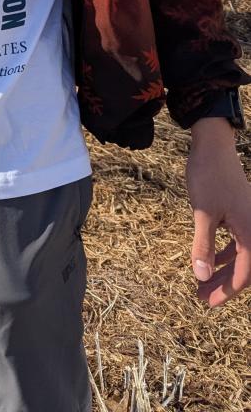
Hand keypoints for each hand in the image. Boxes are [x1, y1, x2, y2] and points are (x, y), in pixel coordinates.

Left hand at [186, 117, 250, 306]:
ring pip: (241, 255)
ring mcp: (250, 220)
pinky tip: (212, 260)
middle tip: (202, 297)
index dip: (226, 292)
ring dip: (223, 270)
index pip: (243, 275)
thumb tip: (202, 276)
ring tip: (203, 283)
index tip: (208, 303)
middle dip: (224, 284)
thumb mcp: (202, 213)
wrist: (214, 145)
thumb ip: (203, 245)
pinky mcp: (242, 212)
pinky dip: (226, 253)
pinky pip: (238, 241)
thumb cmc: (209, 176)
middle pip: (244, 268)